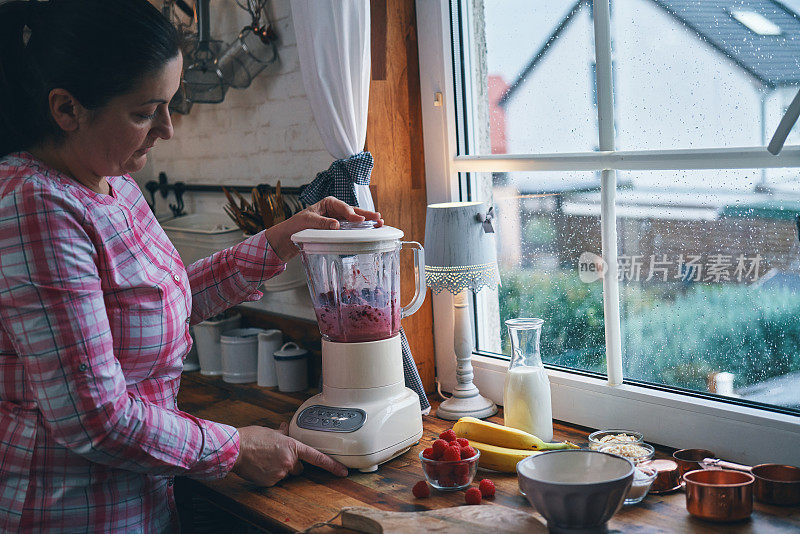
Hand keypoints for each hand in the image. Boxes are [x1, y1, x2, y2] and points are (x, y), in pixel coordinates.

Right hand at [232, 423, 347, 485]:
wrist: (235, 449)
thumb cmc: (251, 438)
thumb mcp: (270, 432)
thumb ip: (282, 433)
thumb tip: (285, 428)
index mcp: (292, 446)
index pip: (317, 457)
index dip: (332, 465)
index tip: (343, 471)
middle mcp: (289, 461)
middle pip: (298, 467)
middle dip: (291, 463)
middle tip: (275, 456)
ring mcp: (281, 473)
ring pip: (286, 474)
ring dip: (279, 469)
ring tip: (264, 460)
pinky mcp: (271, 482)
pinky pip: (275, 480)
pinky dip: (269, 476)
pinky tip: (260, 467)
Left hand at [264, 196, 382, 260]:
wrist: (289, 236)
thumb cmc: (296, 225)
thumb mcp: (307, 222)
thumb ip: (322, 223)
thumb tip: (336, 225)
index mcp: (328, 203)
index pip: (342, 207)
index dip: (351, 213)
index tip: (359, 219)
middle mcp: (335, 209)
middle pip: (353, 211)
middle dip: (366, 214)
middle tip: (378, 218)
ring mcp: (338, 219)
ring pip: (354, 219)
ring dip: (366, 221)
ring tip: (379, 223)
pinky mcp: (338, 229)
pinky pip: (351, 228)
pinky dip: (360, 229)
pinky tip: (370, 231)